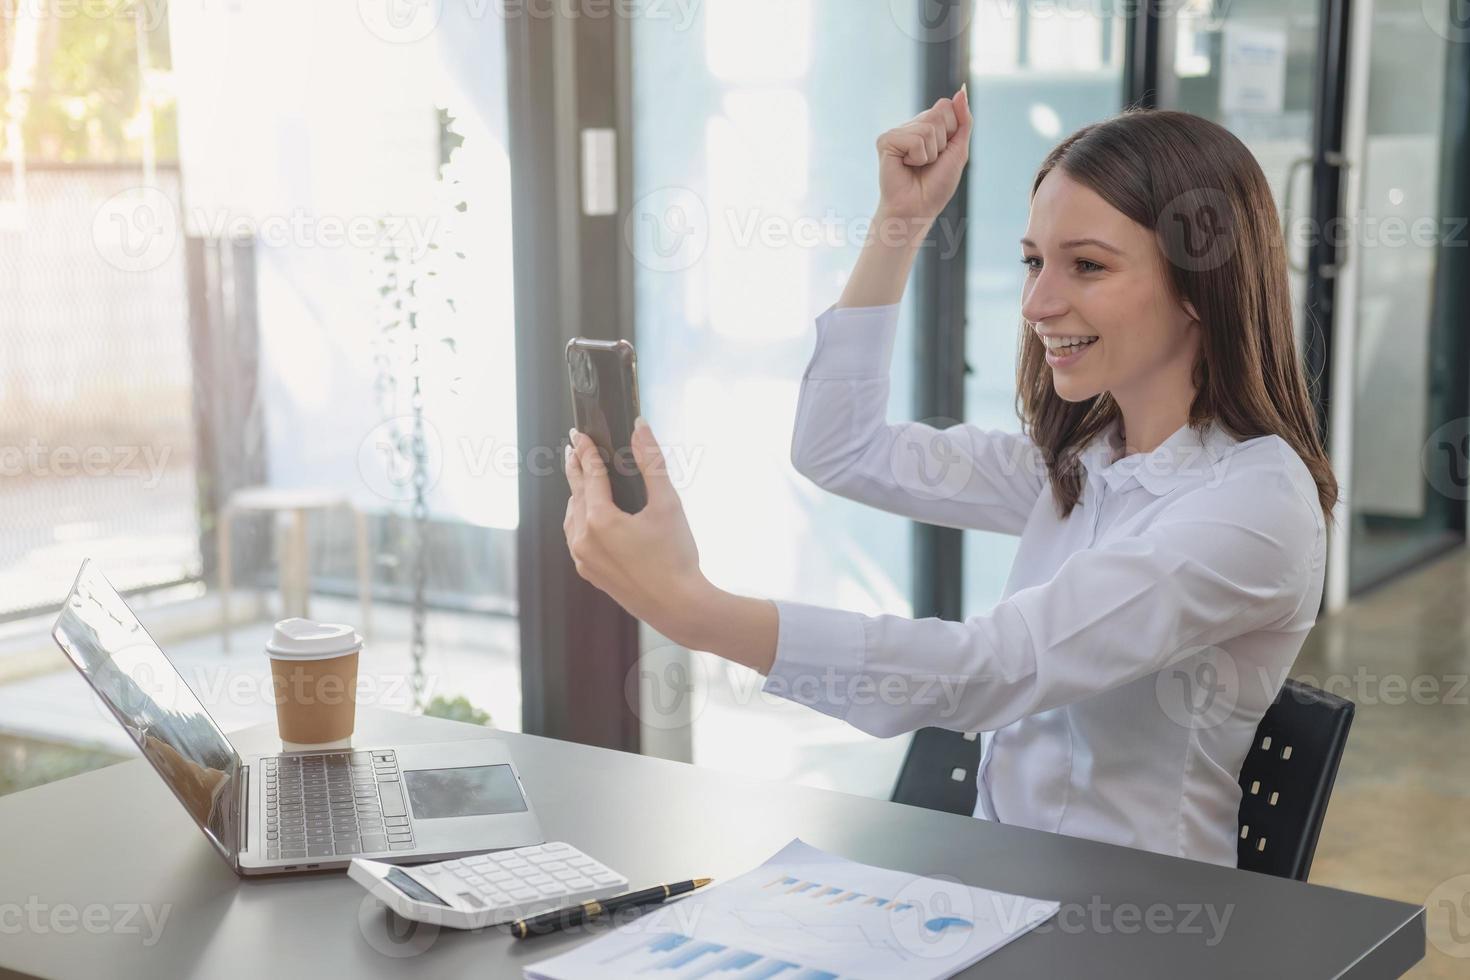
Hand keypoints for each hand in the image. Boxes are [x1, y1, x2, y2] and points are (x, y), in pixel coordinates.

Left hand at [563, 419, 705, 644]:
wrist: (679, 607)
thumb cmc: (676, 557)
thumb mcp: (668, 504)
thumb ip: (652, 462)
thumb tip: (640, 428)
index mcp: (600, 520)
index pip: (589, 475)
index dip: (586, 451)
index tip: (579, 434)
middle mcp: (584, 540)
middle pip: (576, 495)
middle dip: (577, 469)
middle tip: (574, 449)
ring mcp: (584, 559)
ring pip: (573, 518)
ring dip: (577, 497)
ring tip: (582, 482)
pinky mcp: (591, 574)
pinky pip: (577, 540)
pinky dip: (580, 522)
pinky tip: (588, 519)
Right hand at [875, 85, 972, 224]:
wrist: (917, 208)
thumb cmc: (936, 185)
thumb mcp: (958, 150)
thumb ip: (963, 120)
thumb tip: (961, 90)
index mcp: (927, 125)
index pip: (947, 106)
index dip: (952, 131)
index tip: (942, 153)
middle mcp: (911, 125)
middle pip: (939, 113)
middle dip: (942, 142)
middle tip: (928, 162)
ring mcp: (897, 132)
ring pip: (928, 128)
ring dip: (930, 153)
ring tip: (917, 166)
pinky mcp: (886, 141)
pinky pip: (915, 139)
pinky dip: (918, 157)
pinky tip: (906, 166)